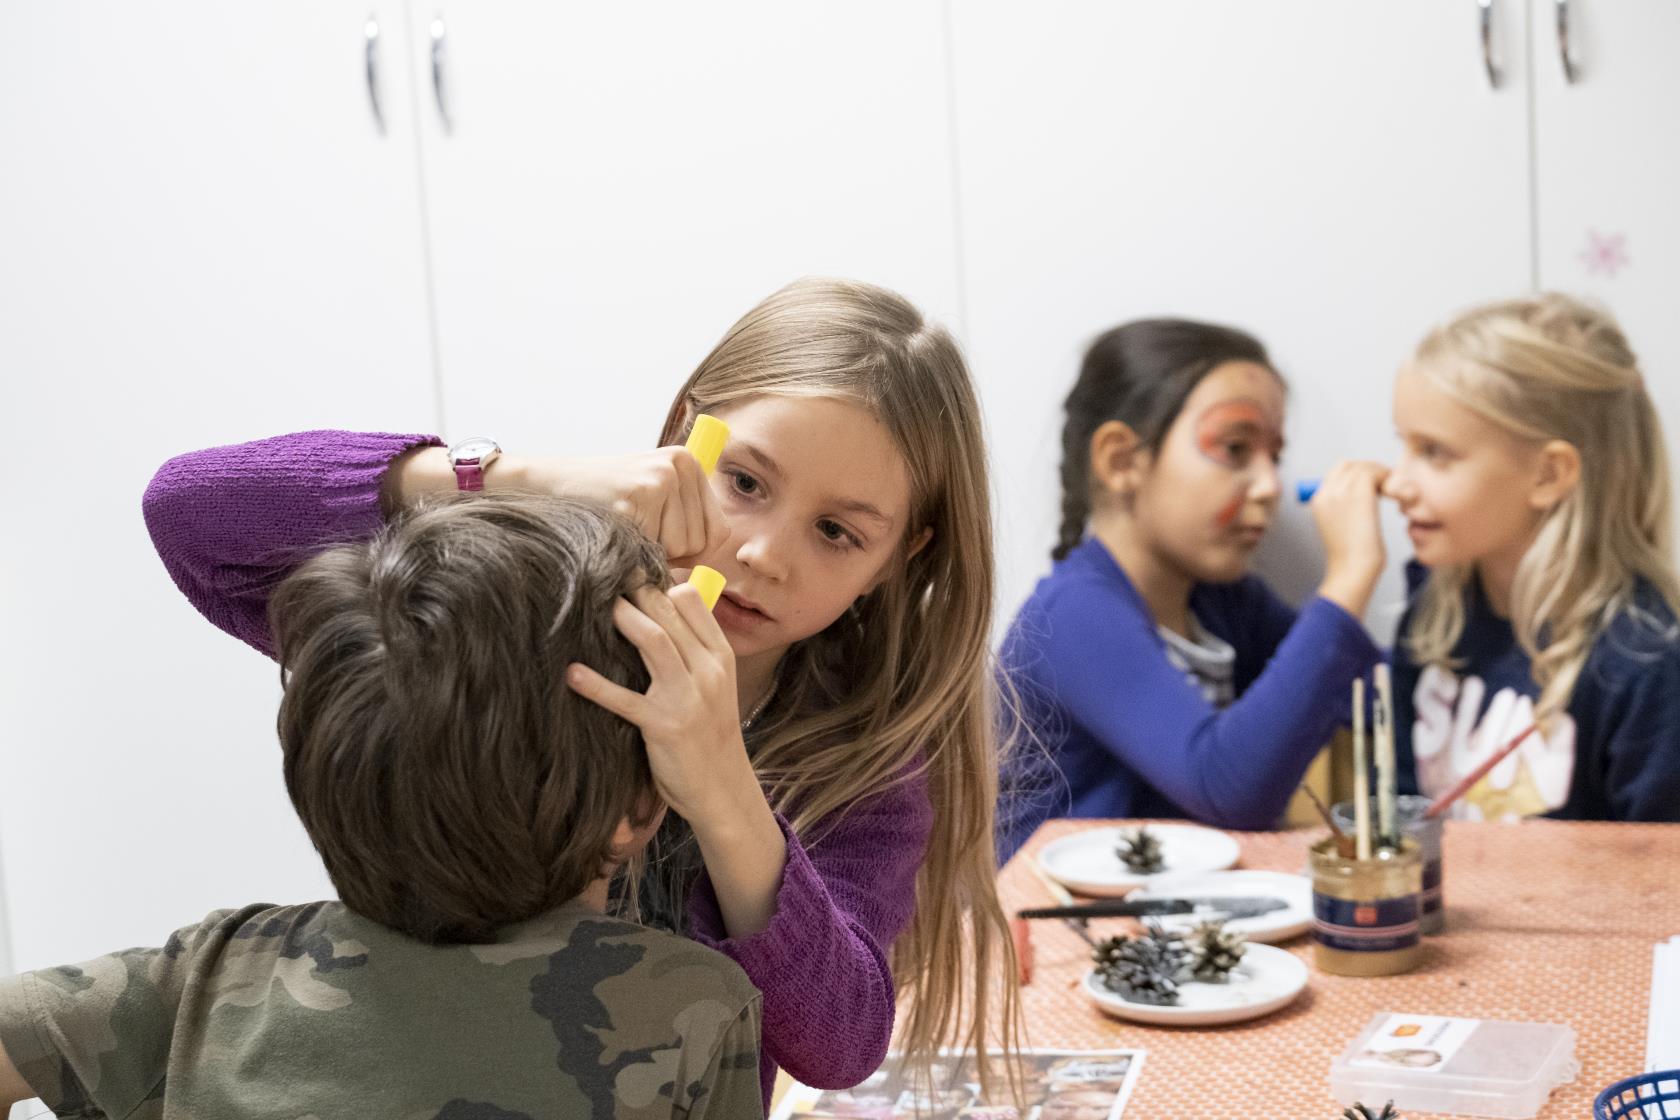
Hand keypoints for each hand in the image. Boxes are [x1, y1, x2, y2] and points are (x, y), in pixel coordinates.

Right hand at [504, 448, 728, 565]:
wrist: (544, 485)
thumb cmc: (602, 501)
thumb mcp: (651, 499)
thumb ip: (684, 523)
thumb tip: (711, 574)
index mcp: (688, 463)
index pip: (719, 531)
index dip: (694, 552)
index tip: (663, 544)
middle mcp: (679, 465)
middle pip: (702, 543)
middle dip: (670, 553)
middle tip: (635, 530)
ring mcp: (658, 479)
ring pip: (680, 549)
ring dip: (650, 553)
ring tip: (623, 526)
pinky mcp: (636, 497)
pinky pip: (652, 549)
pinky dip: (632, 553)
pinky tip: (612, 529)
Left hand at [565, 584, 751, 826]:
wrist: (722, 788)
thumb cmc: (710, 733)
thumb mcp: (716, 685)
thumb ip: (695, 649)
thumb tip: (663, 609)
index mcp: (721, 656)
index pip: (693, 600)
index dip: (660, 582)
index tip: (632, 576)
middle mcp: (708, 670)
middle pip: (670, 612)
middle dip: (635, 591)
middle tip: (603, 577)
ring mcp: (688, 697)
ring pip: (654, 641)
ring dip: (622, 619)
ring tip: (594, 606)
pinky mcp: (663, 726)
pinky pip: (624, 699)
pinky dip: (596, 685)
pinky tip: (572, 673)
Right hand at [1311, 459, 1389, 617]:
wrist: (1352, 571)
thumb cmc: (1352, 557)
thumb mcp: (1341, 527)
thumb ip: (1346, 506)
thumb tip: (1369, 489)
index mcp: (1318, 501)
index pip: (1338, 471)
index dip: (1358, 474)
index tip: (1375, 487)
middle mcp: (1326, 493)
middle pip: (1351, 465)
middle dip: (1371, 472)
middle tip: (1386, 488)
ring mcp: (1340, 492)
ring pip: (1365, 467)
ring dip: (1382, 476)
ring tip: (1392, 494)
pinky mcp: (1359, 494)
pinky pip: (1375, 472)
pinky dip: (1388, 479)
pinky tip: (1395, 496)